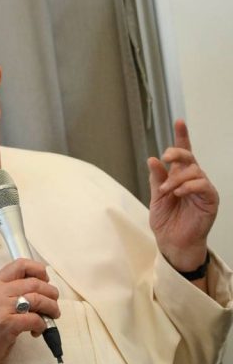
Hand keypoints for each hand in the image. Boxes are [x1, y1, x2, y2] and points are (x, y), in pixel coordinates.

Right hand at [0, 259, 59, 363]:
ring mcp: (1, 307)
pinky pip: (35, 319)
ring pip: (38, 299)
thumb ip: (13, 290)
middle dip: (51, 294)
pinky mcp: (7, 324)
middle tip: (53, 304)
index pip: (20, 264)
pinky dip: (42, 325)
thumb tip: (42, 286)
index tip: (45, 281)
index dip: (39, 270)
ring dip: (51, 309)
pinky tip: (38, 330)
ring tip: (51, 317)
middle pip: (35, 283)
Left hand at [147, 119, 218, 271]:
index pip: (183, 154)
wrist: (172, 242)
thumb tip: (152, 159)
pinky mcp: (210, 200)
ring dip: (177, 178)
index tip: (179, 121)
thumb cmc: (166, 220)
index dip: (182, 137)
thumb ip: (157, 179)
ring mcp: (203, 189)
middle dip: (177, 153)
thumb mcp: (156, 197)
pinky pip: (203, 186)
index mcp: (179, 177)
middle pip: (189, 158)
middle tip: (165, 158)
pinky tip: (179, 193)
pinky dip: (189, 186)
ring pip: (194, 171)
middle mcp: (193, 180)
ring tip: (166, 191)